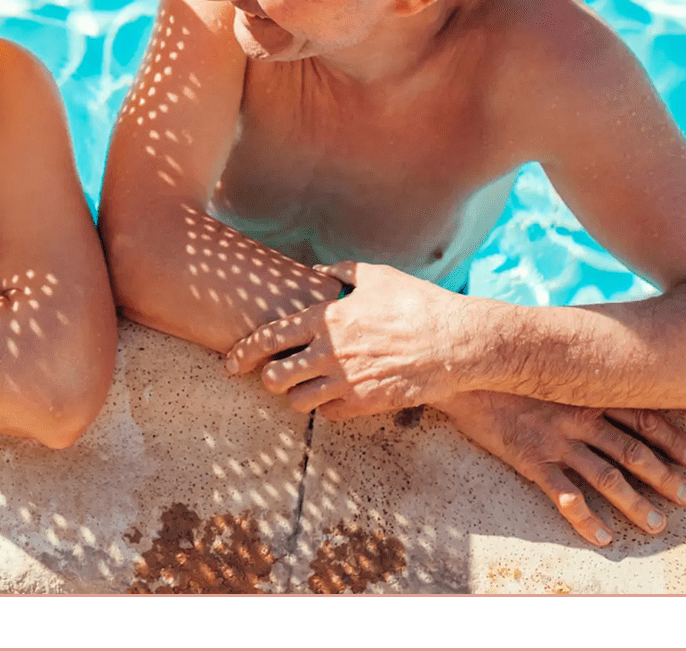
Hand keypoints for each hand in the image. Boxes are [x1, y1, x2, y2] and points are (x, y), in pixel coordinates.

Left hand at [224, 260, 468, 416]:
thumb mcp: (376, 276)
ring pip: (297, 401)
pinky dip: (325, 408)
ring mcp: (346, 381)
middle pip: (275, 377)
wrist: (454, 341)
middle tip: (272, 375)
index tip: (230, 361)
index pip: (269, 337)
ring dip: (295, 395)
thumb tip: (316, 270)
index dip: (243, 351)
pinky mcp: (365, 403)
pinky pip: (328, 415)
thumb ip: (340, 273)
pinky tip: (333, 396)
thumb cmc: (416, 303)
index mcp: (326, 319)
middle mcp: (329, 352)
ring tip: (302, 387)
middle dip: (268, 377)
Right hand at [433, 390, 685, 545]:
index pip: (639, 416)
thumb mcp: (542, 366)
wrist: (460, 374)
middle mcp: (576, 416)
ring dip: (635, 501)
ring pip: (606, 475)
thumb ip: (569, 378)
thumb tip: (590, 378)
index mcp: (582, 393)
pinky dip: (587, 518)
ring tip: (655, 522)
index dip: (670, 437)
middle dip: (662, 474)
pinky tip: (602, 535)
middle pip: (631, 450)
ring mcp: (554, 439)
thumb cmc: (501, 369)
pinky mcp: (530, 459)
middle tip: (685, 494)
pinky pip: (565, 495)